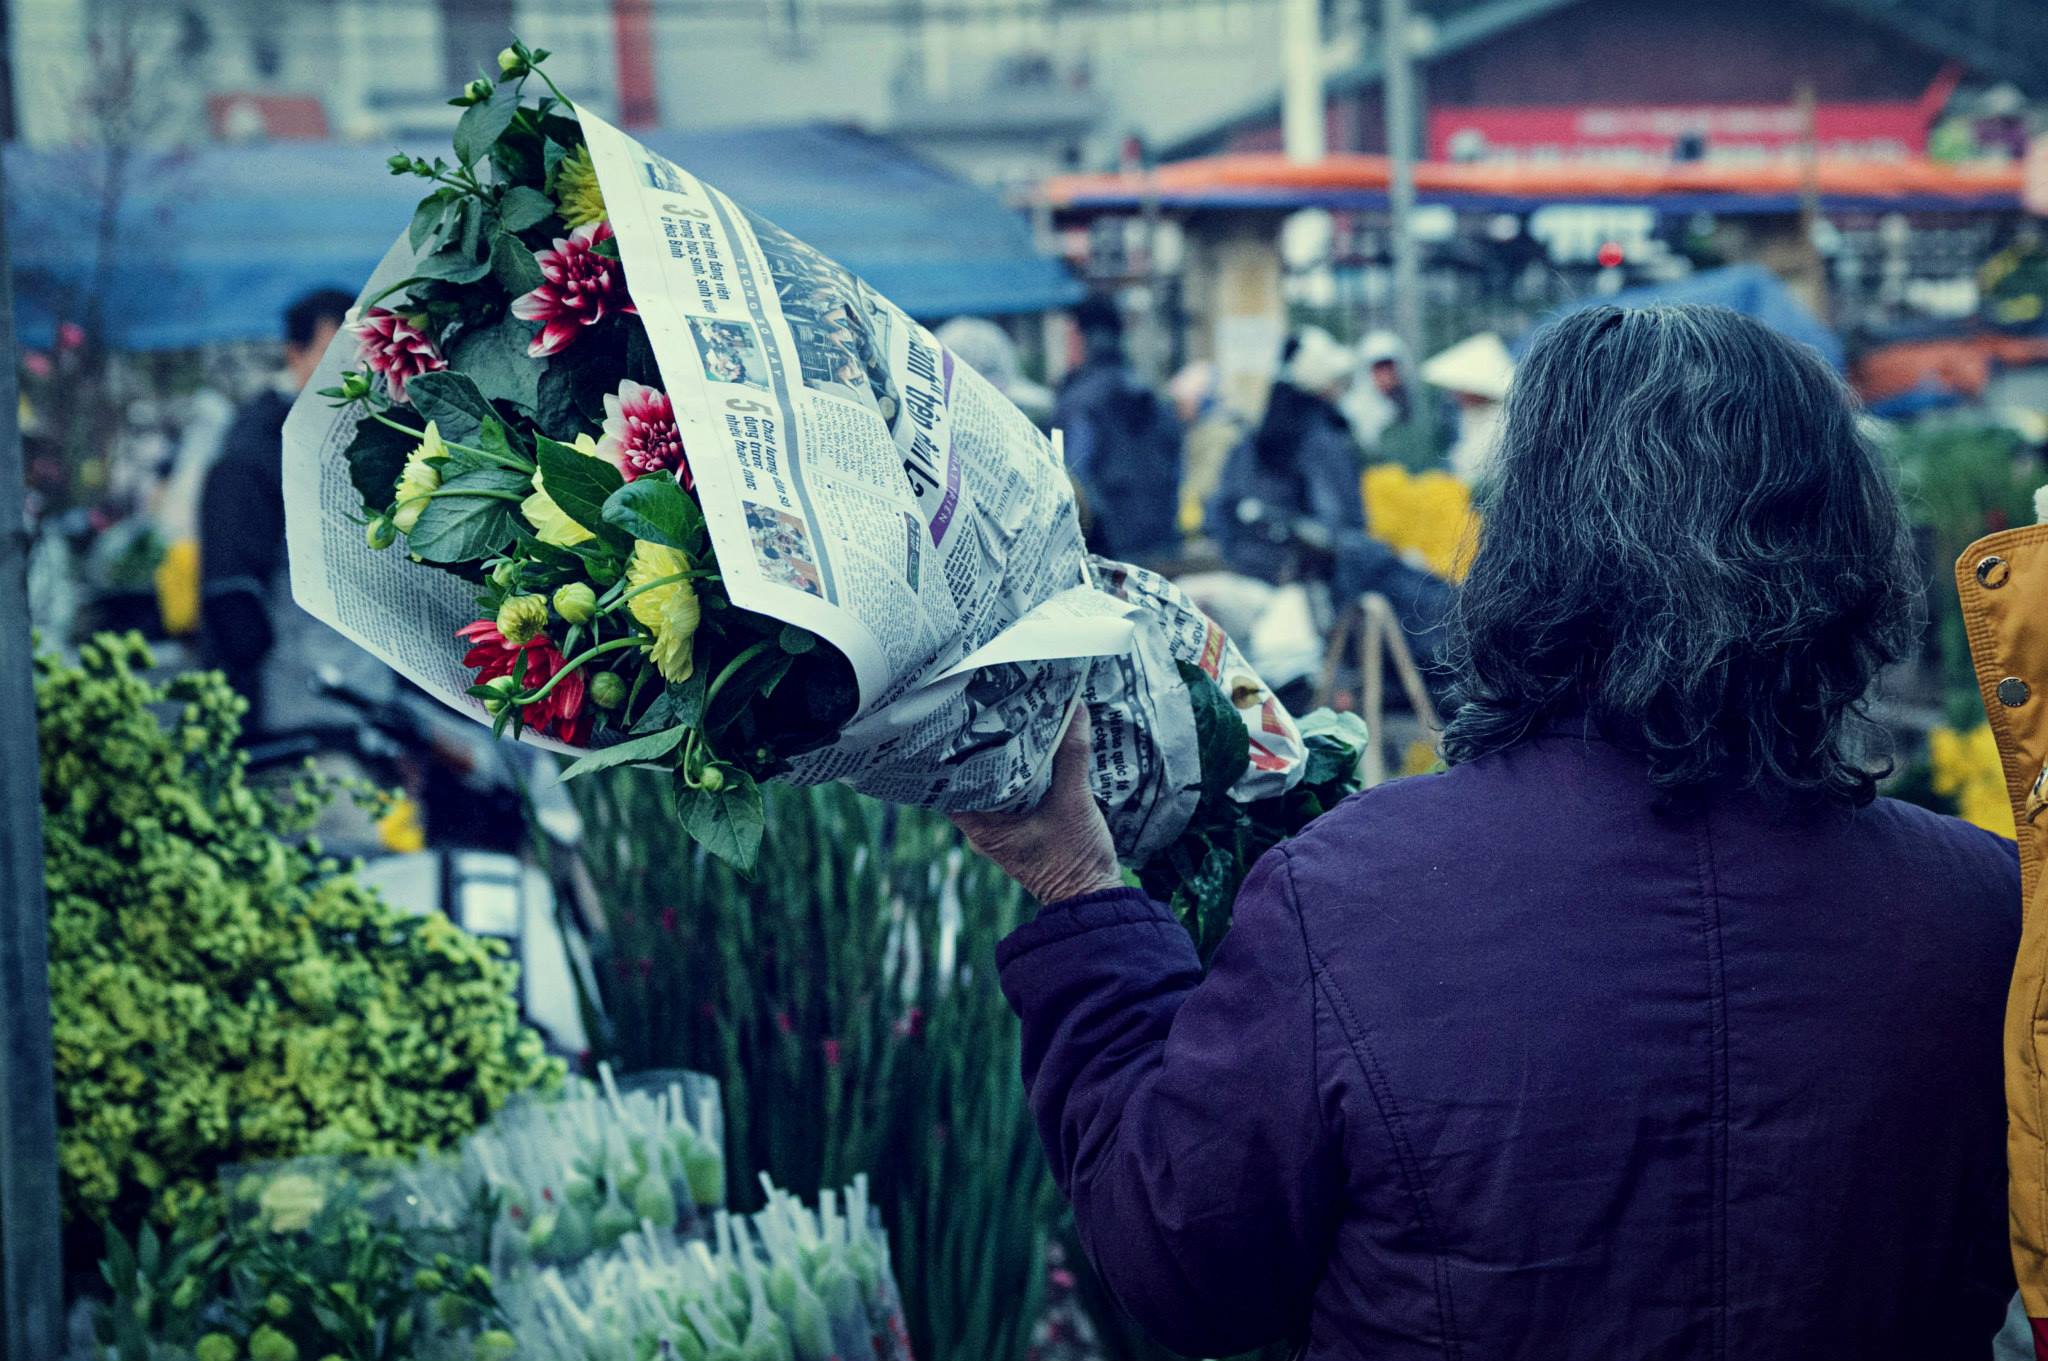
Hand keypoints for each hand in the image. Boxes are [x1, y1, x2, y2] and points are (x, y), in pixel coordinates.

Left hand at [953, 705, 1122, 904]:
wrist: (1094, 898)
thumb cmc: (1076, 859)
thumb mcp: (1074, 801)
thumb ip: (1072, 754)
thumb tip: (1074, 706)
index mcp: (981, 828)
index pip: (949, 783)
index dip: (951, 751)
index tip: (957, 720)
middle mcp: (982, 830)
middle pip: (971, 780)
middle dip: (980, 748)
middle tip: (986, 710)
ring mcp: (1000, 831)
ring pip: (992, 787)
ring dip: (1001, 760)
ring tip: (1006, 721)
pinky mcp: (1019, 830)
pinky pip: (1011, 796)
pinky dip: (1017, 775)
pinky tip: (1030, 750)